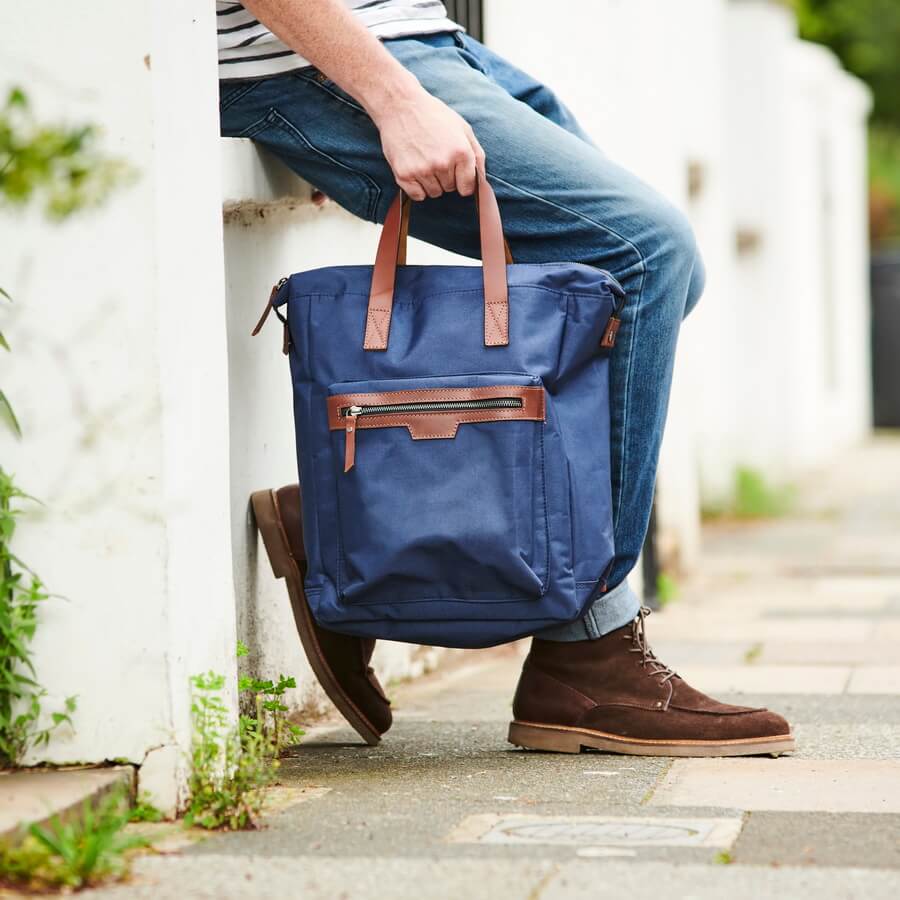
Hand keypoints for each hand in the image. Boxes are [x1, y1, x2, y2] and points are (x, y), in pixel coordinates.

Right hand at [371, 84, 485, 200]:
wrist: (400, 105)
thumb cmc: (433, 115)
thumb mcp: (462, 128)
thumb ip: (477, 154)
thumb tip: (482, 180)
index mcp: (461, 152)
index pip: (467, 188)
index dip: (462, 181)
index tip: (456, 172)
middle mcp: (443, 163)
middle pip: (450, 189)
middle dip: (446, 177)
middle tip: (435, 156)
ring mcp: (423, 170)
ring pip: (434, 193)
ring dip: (431, 182)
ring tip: (424, 160)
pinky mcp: (404, 175)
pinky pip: (418, 196)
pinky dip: (417, 187)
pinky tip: (415, 168)